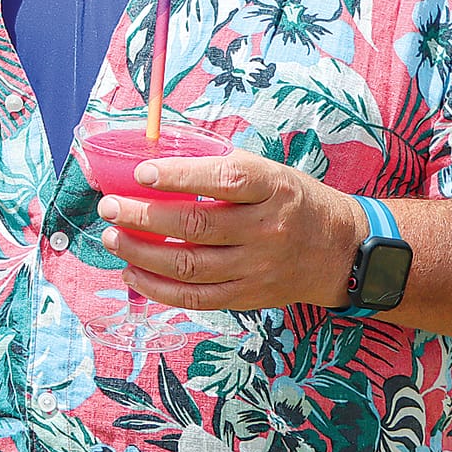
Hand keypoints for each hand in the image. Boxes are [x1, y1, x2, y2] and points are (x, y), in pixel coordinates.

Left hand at [94, 149, 364, 311]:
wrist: (341, 250)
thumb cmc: (293, 200)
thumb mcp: (269, 172)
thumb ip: (222, 167)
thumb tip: (159, 154)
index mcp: (272, 188)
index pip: (223, 180)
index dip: (178, 175)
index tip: (140, 172)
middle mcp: (266, 229)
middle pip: (196, 225)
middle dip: (143, 216)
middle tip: (109, 207)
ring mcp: (257, 268)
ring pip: (190, 266)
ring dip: (142, 253)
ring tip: (112, 238)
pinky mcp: (249, 296)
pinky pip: (196, 298)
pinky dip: (158, 288)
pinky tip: (134, 272)